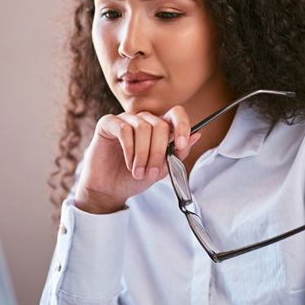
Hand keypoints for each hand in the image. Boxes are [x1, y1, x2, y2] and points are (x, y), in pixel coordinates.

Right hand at [74, 106, 200, 214]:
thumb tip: (196, 135)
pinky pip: (124, 130)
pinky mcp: (108, 123)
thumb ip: (177, 153)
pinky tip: (129, 163)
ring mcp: (125, 119)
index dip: (182, 126)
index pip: (176, 114)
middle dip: (159, 152)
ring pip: (144, 127)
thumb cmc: (134, 178)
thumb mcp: (162, 169)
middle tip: (152, 173)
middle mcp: (143, 120)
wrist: (110, 190)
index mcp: (158, 128)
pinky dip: (130, 150)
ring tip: (138, 172)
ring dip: (144, 154)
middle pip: (160, 125)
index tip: (181, 145)